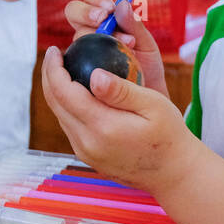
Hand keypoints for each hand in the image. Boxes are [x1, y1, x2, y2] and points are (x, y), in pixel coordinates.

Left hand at [41, 44, 200, 196]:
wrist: (174, 174)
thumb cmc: (169, 135)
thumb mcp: (153, 105)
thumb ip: (121, 91)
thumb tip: (94, 75)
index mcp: (103, 127)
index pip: (64, 92)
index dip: (53, 68)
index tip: (54, 50)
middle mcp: (87, 142)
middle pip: (55, 103)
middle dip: (49, 76)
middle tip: (55, 54)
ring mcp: (85, 152)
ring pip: (59, 115)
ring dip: (56, 90)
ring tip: (64, 69)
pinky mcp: (88, 156)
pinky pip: (69, 126)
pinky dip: (67, 105)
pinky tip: (77, 92)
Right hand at [64, 0, 166, 95]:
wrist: (146, 101)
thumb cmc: (147, 69)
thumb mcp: (147, 45)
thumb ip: (135, 25)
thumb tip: (123, 4)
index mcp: (104, 18)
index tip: (109, 8)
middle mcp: (88, 32)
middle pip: (72, 10)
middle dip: (85, 11)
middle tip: (102, 19)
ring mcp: (80, 52)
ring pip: (75, 35)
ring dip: (94, 37)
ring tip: (125, 47)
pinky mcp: (75, 72)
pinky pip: (71, 64)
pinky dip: (87, 64)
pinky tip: (103, 70)